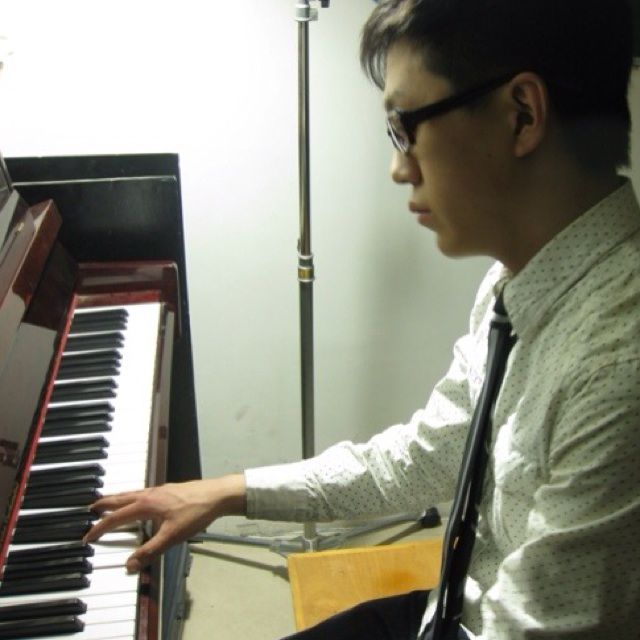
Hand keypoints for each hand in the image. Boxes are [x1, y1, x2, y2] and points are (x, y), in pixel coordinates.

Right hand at [83, 474, 246, 572]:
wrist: (217, 495)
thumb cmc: (196, 512)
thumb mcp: (172, 536)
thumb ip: (150, 551)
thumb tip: (130, 565)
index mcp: (146, 504)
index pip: (116, 517)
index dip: (100, 528)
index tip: (87, 536)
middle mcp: (150, 494)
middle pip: (121, 498)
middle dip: (104, 503)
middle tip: (90, 508)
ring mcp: (159, 490)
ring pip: (132, 493)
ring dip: (117, 498)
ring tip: (109, 503)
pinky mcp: (168, 491)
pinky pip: (143, 493)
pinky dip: (132, 497)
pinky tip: (139, 502)